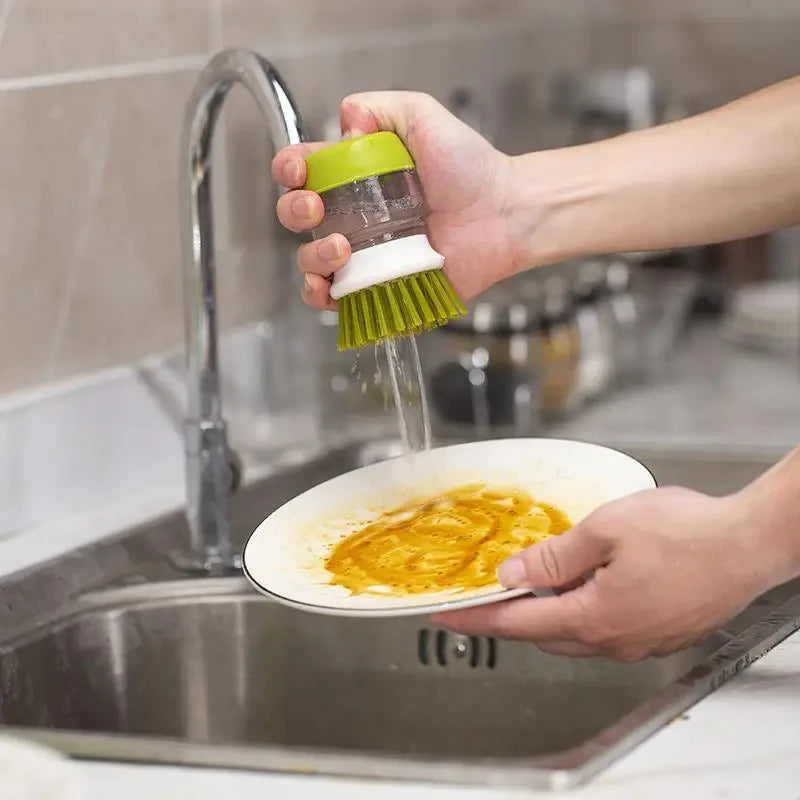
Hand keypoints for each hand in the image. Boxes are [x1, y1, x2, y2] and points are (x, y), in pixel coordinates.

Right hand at [271, 91, 517, 308]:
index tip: (299, 171)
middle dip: (294, 211)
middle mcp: (353, 215)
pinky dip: (322, 297)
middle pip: (296, 216)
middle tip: (318, 208)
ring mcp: (364, 255)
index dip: (290, 169)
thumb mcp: (424, 118)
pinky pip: (336, 300)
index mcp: (355, 175)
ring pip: (310, 261)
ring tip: (341, 248)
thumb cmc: (471, 168)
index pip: (303, 171)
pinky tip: (330, 285)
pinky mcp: (379, 288)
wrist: (503, 214)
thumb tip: (346, 121)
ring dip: (312, 256)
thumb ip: (382, 107)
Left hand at [433, 486, 771, 660]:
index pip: (516, 622)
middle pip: (543, 634)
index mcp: (593, 616)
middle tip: (489, 592)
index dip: (476, 616)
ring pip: (575, 636)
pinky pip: (605, 633)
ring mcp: (640, 642)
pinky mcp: (660, 634)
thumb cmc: (686, 532)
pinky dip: (581, 614)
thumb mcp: (604, 531)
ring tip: (534, 584)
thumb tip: (511, 575)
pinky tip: (585, 586)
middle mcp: (615, 640)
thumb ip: (552, 558)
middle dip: (511, 616)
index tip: (446, 615)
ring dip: (547, 614)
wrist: (749, 543)